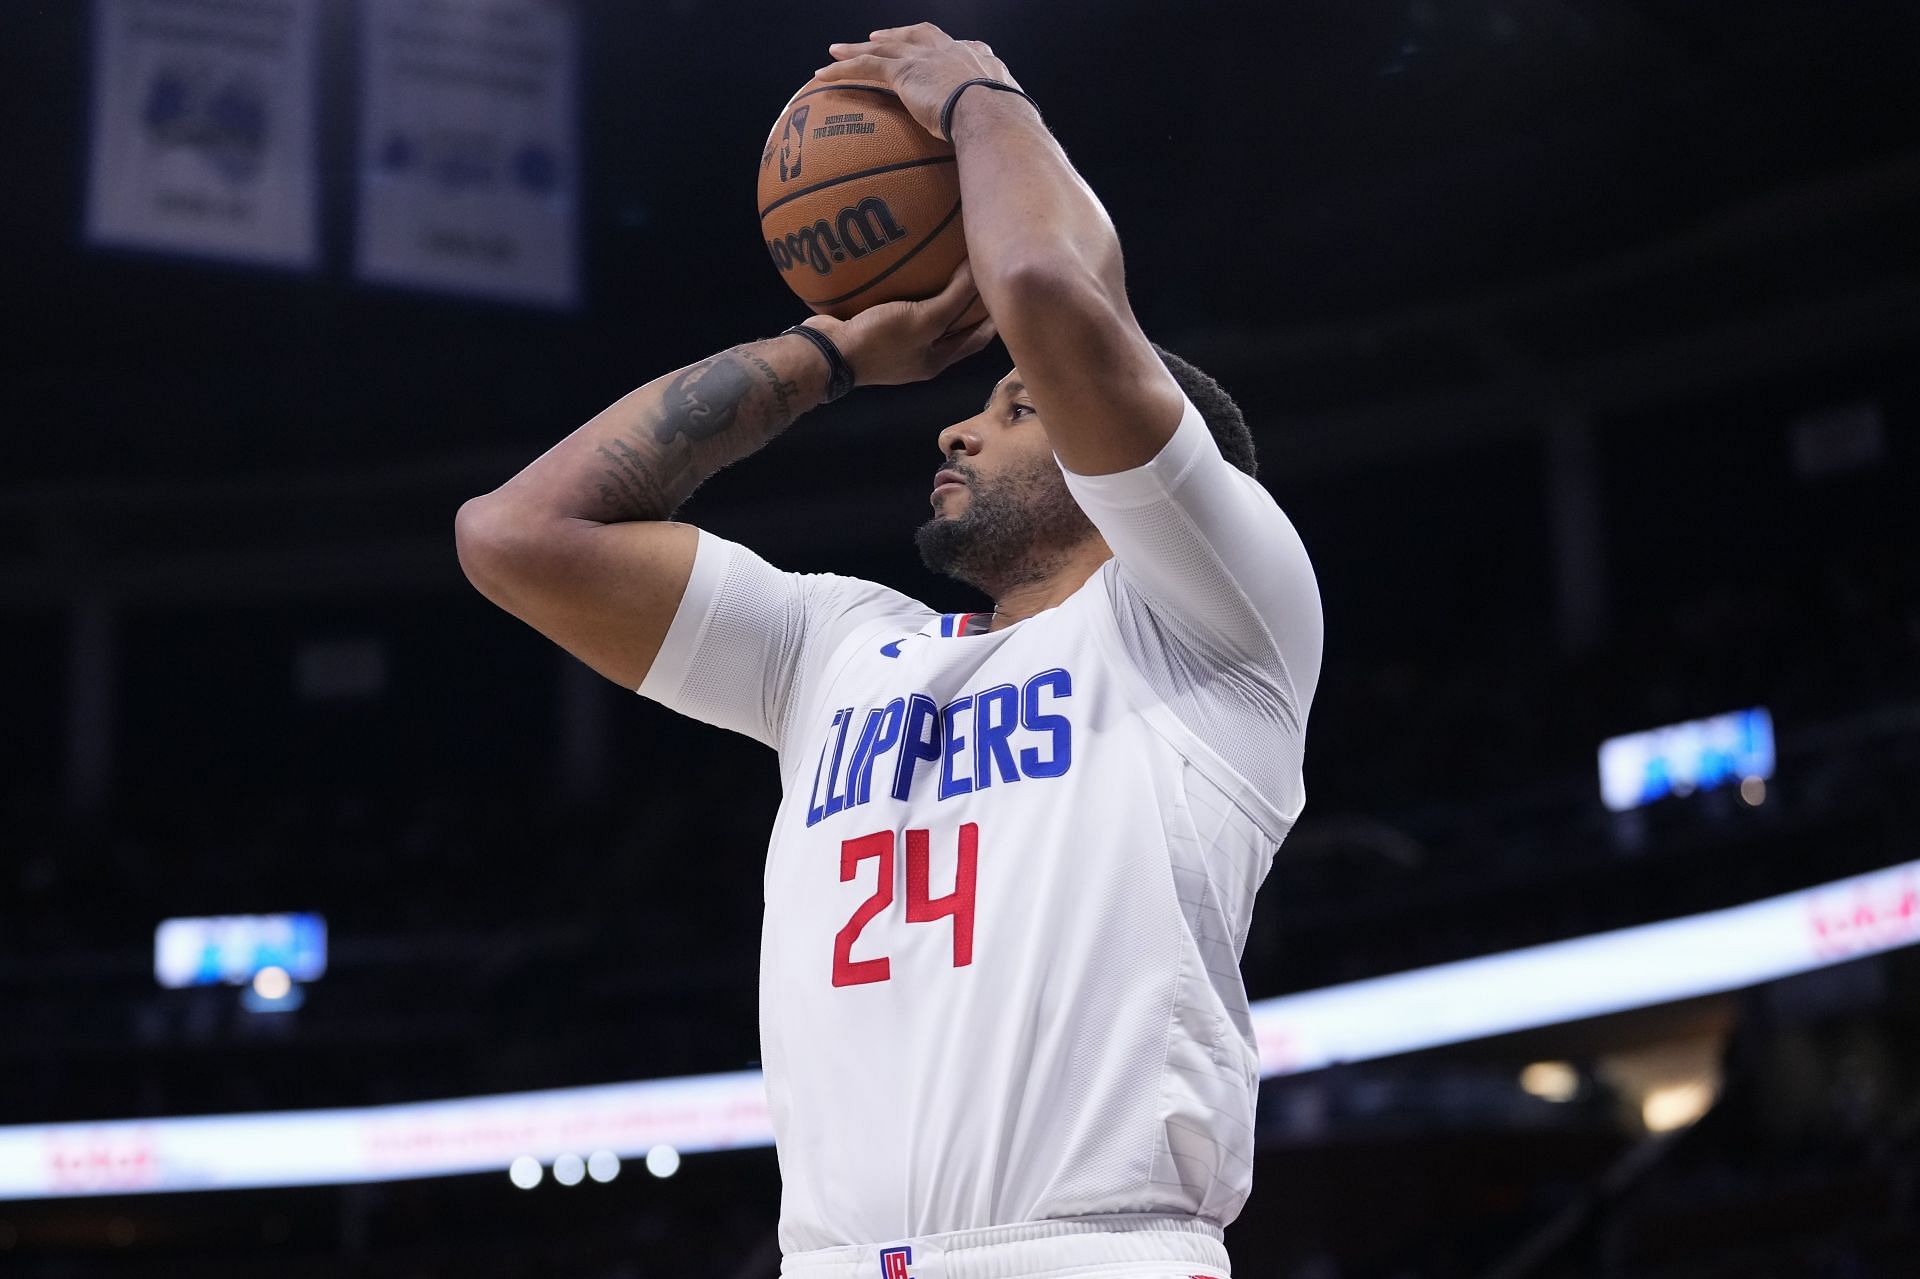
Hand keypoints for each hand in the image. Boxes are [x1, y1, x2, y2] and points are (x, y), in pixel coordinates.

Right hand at [805, 260, 994, 387]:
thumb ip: (954, 298)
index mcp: (938, 359)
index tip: (1008, 290)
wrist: (825, 353)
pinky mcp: (874, 328)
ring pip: (927, 315)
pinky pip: (900, 305)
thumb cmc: (879, 342)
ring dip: (940, 294)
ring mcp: (897, 343)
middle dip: (970, 304)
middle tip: (983, 272)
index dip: (995, 316)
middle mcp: (921, 355)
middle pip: (955, 326)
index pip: (978, 337)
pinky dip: (910, 289)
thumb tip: (981, 270)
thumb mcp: (924, 320)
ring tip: (949, 265)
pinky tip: (908, 267)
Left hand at [814, 23, 1017, 139]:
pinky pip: (865, 66)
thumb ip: (995, 138)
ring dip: (859, 49)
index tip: (933, 51)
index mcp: (979, 62)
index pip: (959, 48)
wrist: (993, 116)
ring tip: (837, 51)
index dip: (942, 49)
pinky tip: (822, 76)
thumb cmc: (1005, 132)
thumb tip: (997, 166)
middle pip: (919, 35)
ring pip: (885, 48)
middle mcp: (952, 52)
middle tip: (880, 38)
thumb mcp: (1005, 130)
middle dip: (898, 35)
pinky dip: (842, 69)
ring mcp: (927, 58)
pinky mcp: (905, 71)